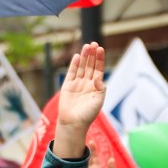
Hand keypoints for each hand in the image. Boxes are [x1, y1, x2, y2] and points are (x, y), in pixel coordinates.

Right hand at [54, 42, 105, 158]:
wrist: (74, 123)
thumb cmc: (88, 114)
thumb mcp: (99, 101)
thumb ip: (100, 87)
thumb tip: (97, 76)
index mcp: (96, 86)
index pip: (99, 69)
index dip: (100, 59)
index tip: (100, 49)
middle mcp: (87, 83)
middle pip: (90, 65)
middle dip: (92, 55)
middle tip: (93, 43)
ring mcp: (77, 84)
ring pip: (81, 67)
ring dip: (84, 57)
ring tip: (86, 46)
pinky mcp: (67, 86)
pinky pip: (71, 73)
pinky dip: (74, 65)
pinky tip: (77, 56)